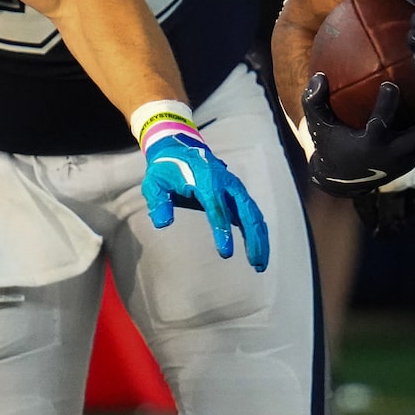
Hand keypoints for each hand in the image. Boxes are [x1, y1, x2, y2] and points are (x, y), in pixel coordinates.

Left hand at [142, 125, 271, 271]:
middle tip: (256, 265)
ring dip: (260, 239)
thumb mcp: (155, 183)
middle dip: (254, 238)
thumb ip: (158, 202)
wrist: (180, 149)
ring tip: (260, 265)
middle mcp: (227, 183)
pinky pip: (252, 215)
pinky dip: (257, 233)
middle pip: (247, 212)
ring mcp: (235, 188)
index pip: (217, 207)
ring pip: (254, 215)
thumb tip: (163, 223)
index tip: (226, 254)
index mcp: (206, 180)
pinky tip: (258, 252)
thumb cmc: (166, 169)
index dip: (222, 230)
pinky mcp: (237, 195)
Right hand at [302, 73, 414, 195]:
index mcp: (370, 146)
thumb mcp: (317, 125)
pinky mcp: (414, 160)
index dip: (387, 106)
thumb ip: (314, 101)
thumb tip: (319, 76)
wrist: (344, 180)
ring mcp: (407, 160)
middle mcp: (393, 155)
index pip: (380, 126)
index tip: (392, 83)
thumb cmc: (330, 144)